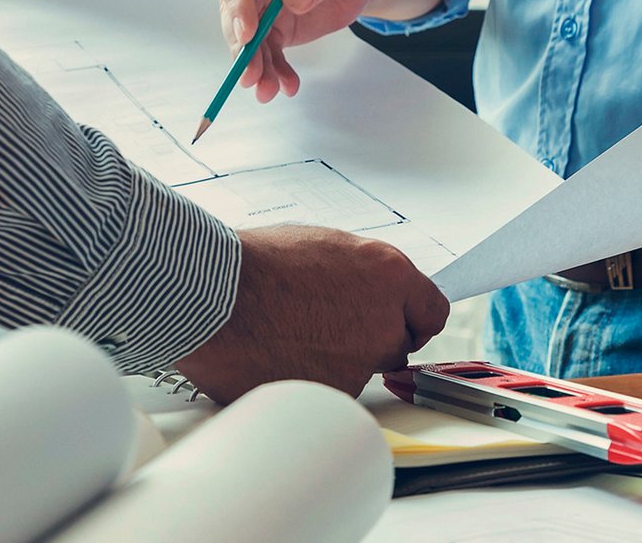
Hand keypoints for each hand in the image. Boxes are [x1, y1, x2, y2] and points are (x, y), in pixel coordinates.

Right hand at [173, 224, 449, 401]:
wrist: (209, 296)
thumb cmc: (254, 263)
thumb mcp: (323, 246)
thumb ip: (360, 273)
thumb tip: (370, 291)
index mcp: (389, 274)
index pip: (432, 312)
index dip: (411, 317)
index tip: (398, 322)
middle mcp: (384, 322)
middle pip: (395, 344)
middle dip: (367, 338)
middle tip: (322, 325)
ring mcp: (360, 364)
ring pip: (357, 372)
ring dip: (333, 361)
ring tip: (285, 335)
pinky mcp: (330, 395)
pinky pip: (326, 392)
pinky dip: (306, 380)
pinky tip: (275, 356)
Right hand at [216, 0, 452, 102]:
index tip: (247, 32)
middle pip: (236, 4)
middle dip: (241, 42)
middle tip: (250, 73)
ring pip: (249, 32)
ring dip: (255, 63)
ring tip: (267, 90)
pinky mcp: (279, 21)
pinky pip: (271, 48)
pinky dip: (276, 69)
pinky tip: (286, 85)